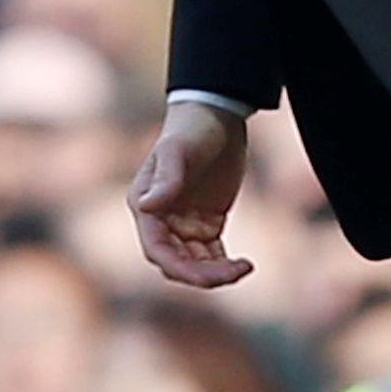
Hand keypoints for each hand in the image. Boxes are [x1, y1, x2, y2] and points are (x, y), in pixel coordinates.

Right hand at [129, 101, 254, 288]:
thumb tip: (146, 207)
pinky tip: (245, 264)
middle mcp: (161, 220)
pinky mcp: (206, 225)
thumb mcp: (179, 150)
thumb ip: (166, 178)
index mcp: (145, 205)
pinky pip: (212, 257)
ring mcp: (183, 224)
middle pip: (176, 263)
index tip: (206, 276)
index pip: (156, 249)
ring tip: (245, 267)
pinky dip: (225, 266)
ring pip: (195, 264)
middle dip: (202, 275)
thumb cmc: (192, 129)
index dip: (177, 267)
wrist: (216, 115)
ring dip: (216, 273)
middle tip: (235, 271)